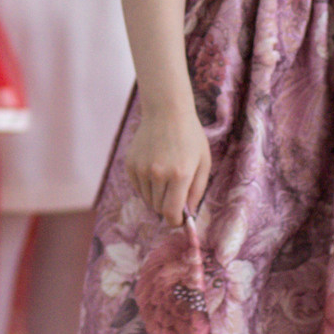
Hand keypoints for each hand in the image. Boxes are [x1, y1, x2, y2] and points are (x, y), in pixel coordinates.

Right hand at [125, 100, 210, 227]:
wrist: (166, 111)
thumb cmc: (190, 137)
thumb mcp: (203, 163)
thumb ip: (197, 191)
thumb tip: (188, 213)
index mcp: (180, 174)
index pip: (171, 213)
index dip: (176, 222)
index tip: (180, 220)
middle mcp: (157, 173)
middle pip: (159, 208)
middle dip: (169, 207)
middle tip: (176, 194)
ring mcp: (141, 169)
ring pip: (147, 199)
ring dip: (157, 196)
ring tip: (166, 178)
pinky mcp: (130, 164)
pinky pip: (138, 187)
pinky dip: (147, 186)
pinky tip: (155, 170)